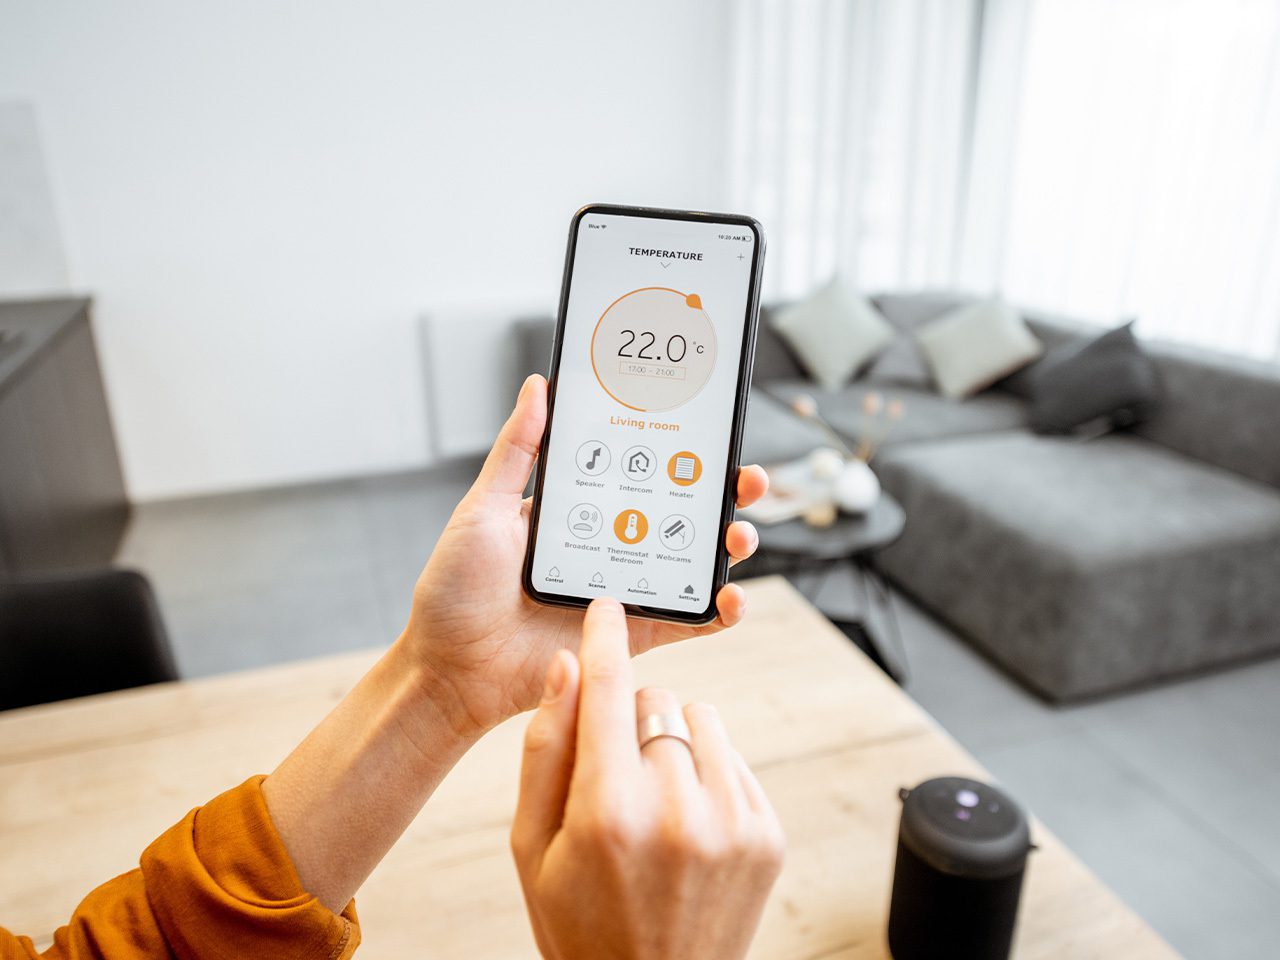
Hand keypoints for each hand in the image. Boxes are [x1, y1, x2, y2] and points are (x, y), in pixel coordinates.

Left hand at [404, 374, 768, 735]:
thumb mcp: (483, 509)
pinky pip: (688, 622)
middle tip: (747, 480)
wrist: (447, 670)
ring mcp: (625, 591)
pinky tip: (734, 596)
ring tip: (740, 534)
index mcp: (579, 510)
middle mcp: (610, 545)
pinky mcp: (631, 638)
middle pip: (683, 512)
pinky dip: (719, 612)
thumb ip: (518, 451)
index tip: (712, 430)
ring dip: (730, 546)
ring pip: (695, 563)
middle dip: (724, 494)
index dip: (683, 451)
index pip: (644, 470)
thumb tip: (539, 386)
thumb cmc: (455, 590)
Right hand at [511, 599, 783, 959]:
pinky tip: (686, 823)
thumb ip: (546, 749)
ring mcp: (732, 822)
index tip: (606, 606)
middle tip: (614, 775)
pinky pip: (731, 757)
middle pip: (654, 700)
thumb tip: (568, 665)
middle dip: (629, 719)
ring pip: (700, 718)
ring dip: (673, 739)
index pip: (607, 691)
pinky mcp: (767, 833)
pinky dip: (707, 772)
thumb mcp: (533, 846)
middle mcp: (677, 810)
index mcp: (608, 811)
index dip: (604, 639)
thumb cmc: (579, 921)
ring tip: (654, 799)